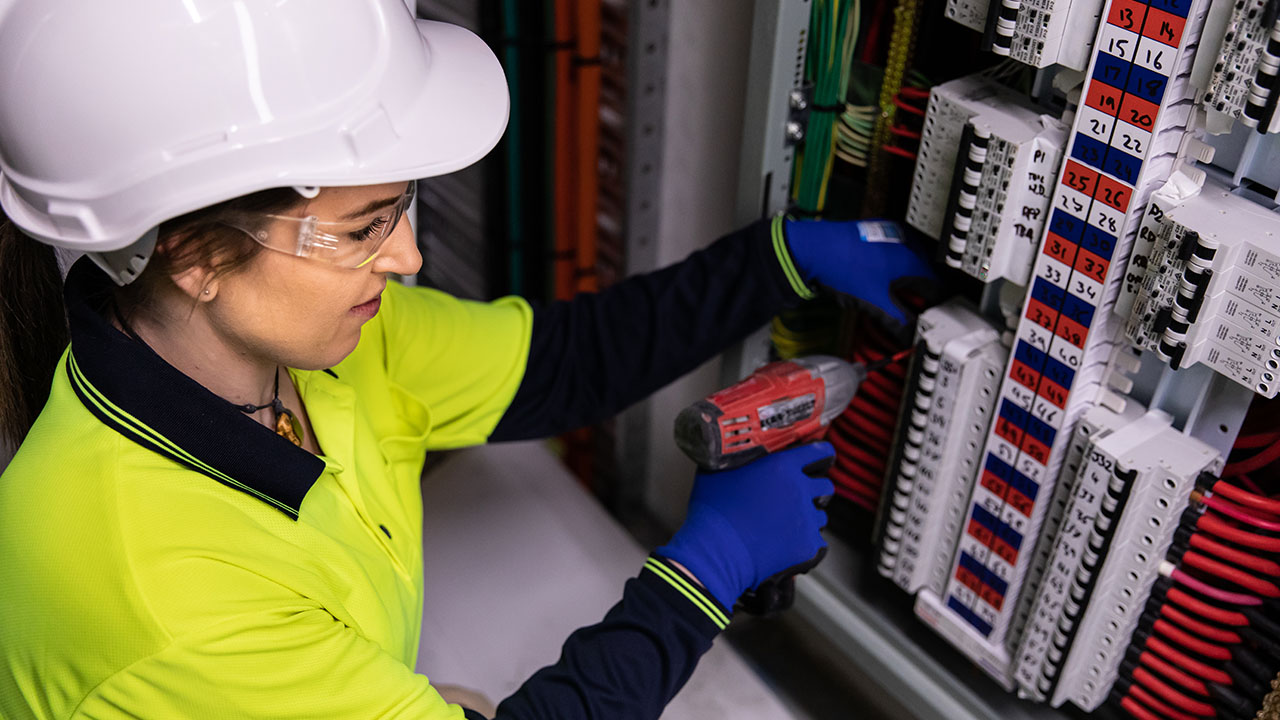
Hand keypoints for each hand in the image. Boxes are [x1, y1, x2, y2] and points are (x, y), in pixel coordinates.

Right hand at [656, 443, 834, 609]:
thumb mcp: (717, 471)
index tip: (823, 458)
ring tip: (784, 525)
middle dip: (815, 490)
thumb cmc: (713, 512)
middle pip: (824, 485)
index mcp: (781, 466)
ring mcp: (806, 518)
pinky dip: (804, 543)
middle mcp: (799, 489)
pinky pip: (816, 541)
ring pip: (820, 515)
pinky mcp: (807, 544)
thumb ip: (734, 459)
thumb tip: (732, 453)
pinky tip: (786, 544)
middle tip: (797, 498)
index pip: (819, 452)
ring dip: (807, 518)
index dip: (823, 455)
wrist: (716, 550)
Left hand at [784, 218, 934, 324]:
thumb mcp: (875, 303)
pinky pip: (894, 256)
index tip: (934, 319)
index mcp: (912, 261)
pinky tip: (881, 281)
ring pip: (909, 265)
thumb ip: (897, 322)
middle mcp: (905, 245)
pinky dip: (894, 271)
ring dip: (907, 283)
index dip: (937, 307)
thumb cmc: (843, 267)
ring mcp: (890, 237)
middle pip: (924, 276)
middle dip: (921, 296)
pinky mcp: (876, 235)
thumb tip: (910, 335)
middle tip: (918, 313)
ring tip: (899, 300)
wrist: (813, 248)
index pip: (937, 288)